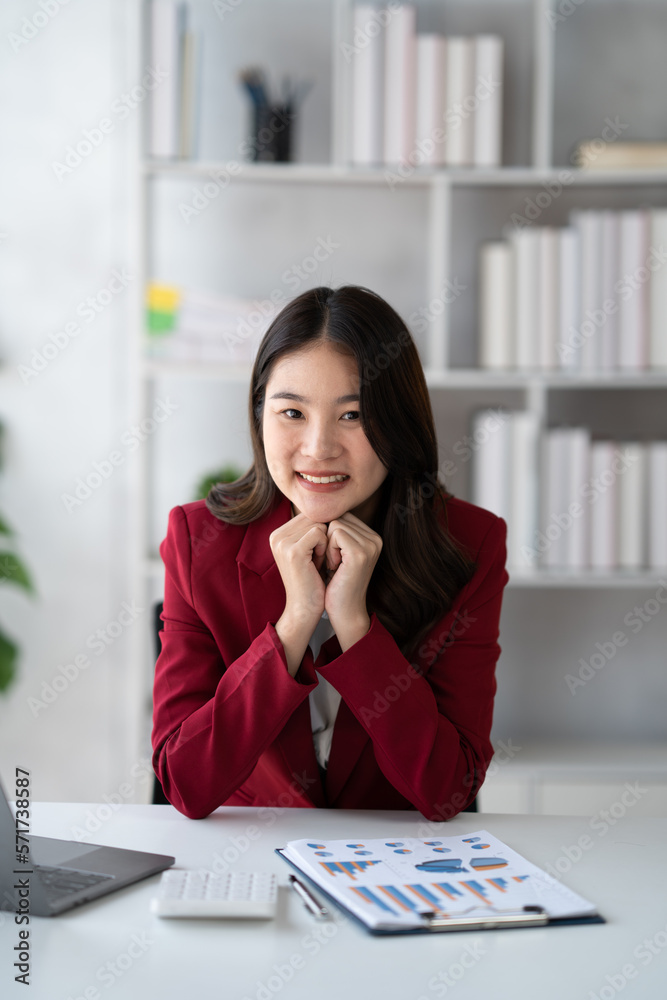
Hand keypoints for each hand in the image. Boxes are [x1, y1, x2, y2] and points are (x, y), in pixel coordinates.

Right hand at [269, 513, 328, 636]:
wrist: (305, 608)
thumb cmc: (312, 580)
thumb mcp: (309, 550)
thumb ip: (311, 529)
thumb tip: (329, 507)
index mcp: (277, 534)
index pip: (309, 515)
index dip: (320, 533)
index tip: (316, 554)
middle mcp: (276, 536)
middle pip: (313, 517)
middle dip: (323, 537)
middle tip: (318, 560)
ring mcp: (282, 542)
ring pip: (318, 524)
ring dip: (325, 543)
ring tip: (317, 562)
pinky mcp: (292, 551)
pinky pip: (319, 533)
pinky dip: (325, 547)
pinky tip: (319, 563)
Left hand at [322, 512, 382, 644]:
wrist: (343, 611)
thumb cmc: (335, 583)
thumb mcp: (337, 553)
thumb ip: (335, 532)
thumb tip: (317, 510)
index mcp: (371, 537)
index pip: (342, 516)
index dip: (328, 534)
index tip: (330, 556)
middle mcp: (375, 538)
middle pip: (339, 517)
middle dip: (326, 538)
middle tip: (330, 561)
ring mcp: (370, 545)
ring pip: (335, 523)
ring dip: (326, 545)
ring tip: (333, 565)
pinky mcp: (361, 552)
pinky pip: (335, 532)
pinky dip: (328, 549)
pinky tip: (333, 566)